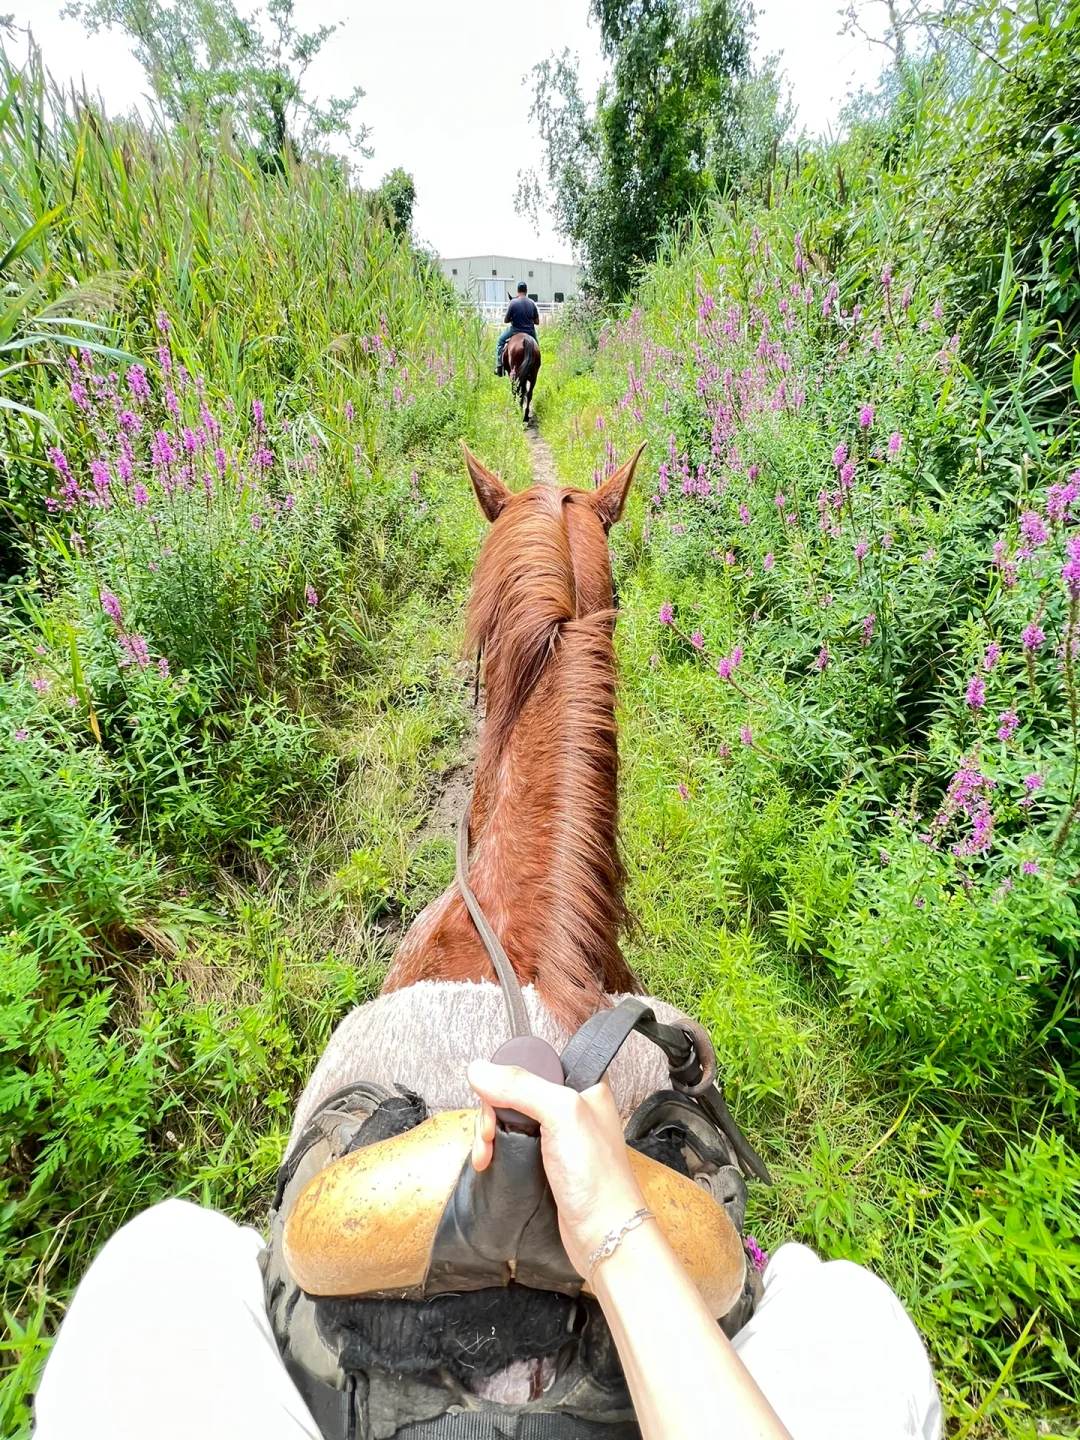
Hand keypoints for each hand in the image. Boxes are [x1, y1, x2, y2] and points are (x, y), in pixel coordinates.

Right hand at [467, 1060, 647, 1276]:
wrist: (604, 1234)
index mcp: (584, 1084)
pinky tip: (488, 1161)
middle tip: (488, 1133)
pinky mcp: (545, 1162)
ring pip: (509, 1119)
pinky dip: (495, 1151)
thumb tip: (480, 1069)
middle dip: (492, 1112)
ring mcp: (557, 1136)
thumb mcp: (561, 1114)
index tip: (493, 1097)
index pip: (535, 1062)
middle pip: (515, 1093)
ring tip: (485, 1153)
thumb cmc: (598, 1177)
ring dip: (489, 1134)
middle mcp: (570, 1107)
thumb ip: (522, 1086)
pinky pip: (511, 1145)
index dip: (509, 1077)